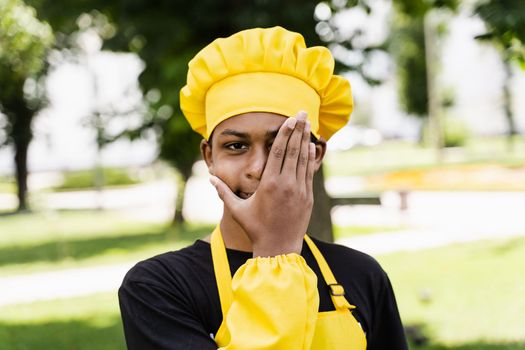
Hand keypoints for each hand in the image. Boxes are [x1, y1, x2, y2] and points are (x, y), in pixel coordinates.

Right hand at [210, 111, 315, 256]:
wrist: (278, 248)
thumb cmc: (256, 229)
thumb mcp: (237, 211)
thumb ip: (224, 193)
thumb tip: (210, 179)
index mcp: (269, 184)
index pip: (278, 152)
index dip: (285, 133)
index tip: (290, 119)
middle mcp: (286, 184)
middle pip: (293, 150)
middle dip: (298, 130)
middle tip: (303, 112)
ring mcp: (299, 191)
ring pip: (303, 159)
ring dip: (306, 140)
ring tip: (308, 124)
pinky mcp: (307, 197)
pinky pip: (309, 172)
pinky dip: (310, 158)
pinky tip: (311, 146)